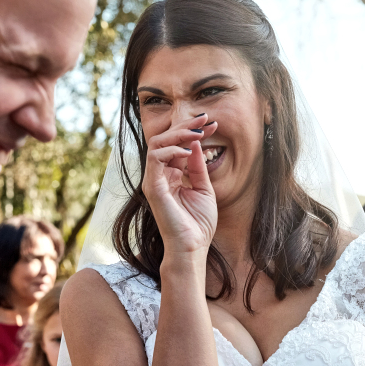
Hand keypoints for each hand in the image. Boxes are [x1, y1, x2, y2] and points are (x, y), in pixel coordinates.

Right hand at [141, 114, 218, 262]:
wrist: (192, 246)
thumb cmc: (198, 223)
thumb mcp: (203, 188)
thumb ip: (197, 167)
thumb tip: (196, 143)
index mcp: (171, 175)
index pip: (178, 146)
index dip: (193, 132)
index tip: (211, 123)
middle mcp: (159, 175)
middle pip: (166, 140)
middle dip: (186, 126)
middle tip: (206, 119)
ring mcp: (154, 180)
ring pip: (157, 144)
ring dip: (178, 134)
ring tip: (198, 133)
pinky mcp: (152, 187)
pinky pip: (155, 159)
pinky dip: (171, 151)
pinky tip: (188, 151)